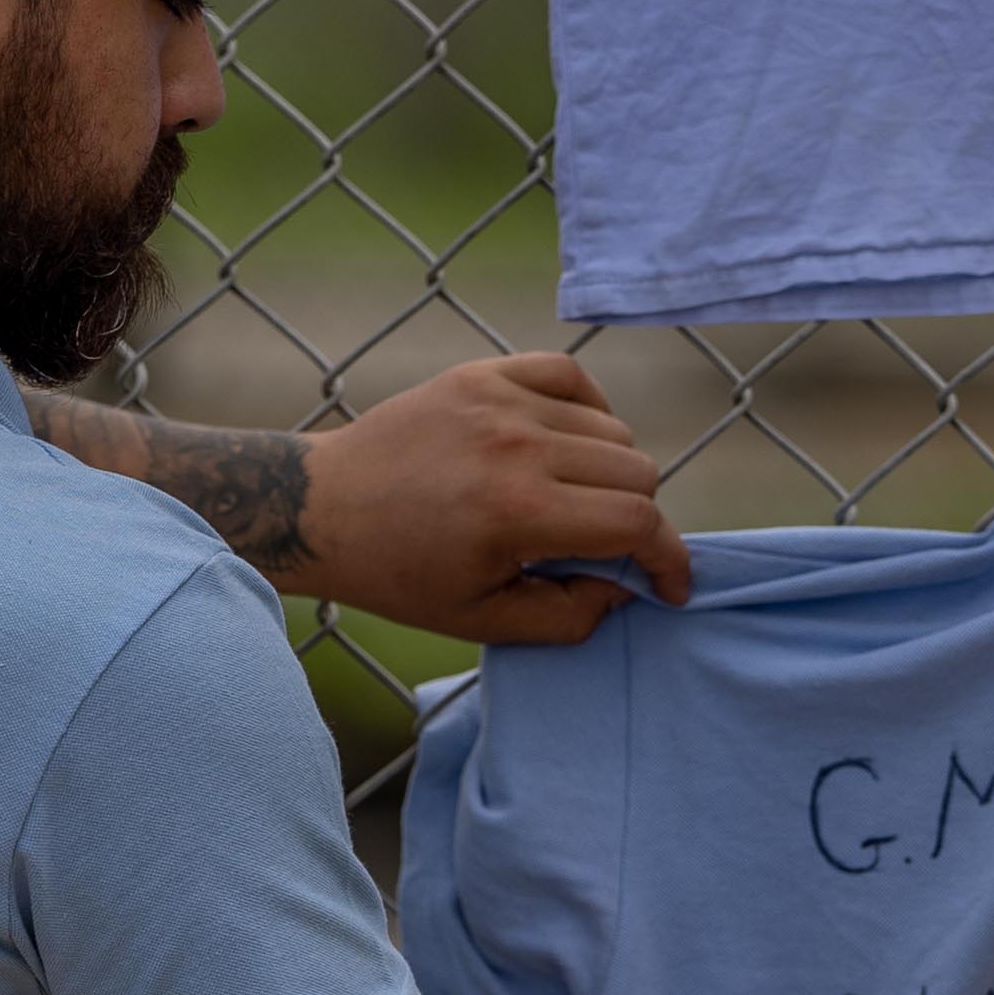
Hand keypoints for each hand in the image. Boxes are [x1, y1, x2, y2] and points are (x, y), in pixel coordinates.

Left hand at [274, 354, 691, 642]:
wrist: (323, 509)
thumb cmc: (400, 573)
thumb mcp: (482, 619)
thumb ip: (570, 615)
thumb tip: (624, 584)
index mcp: (517, 512)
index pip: (637, 522)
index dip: (670, 559)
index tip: (670, 585)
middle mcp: (517, 447)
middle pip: (636, 472)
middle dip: (636, 518)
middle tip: (601, 545)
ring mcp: (500, 401)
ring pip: (612, 429)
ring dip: (610, 471)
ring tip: (572, 499)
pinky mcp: (482, 374)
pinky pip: (571, 376)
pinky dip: (587, 409)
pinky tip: (568, 442)